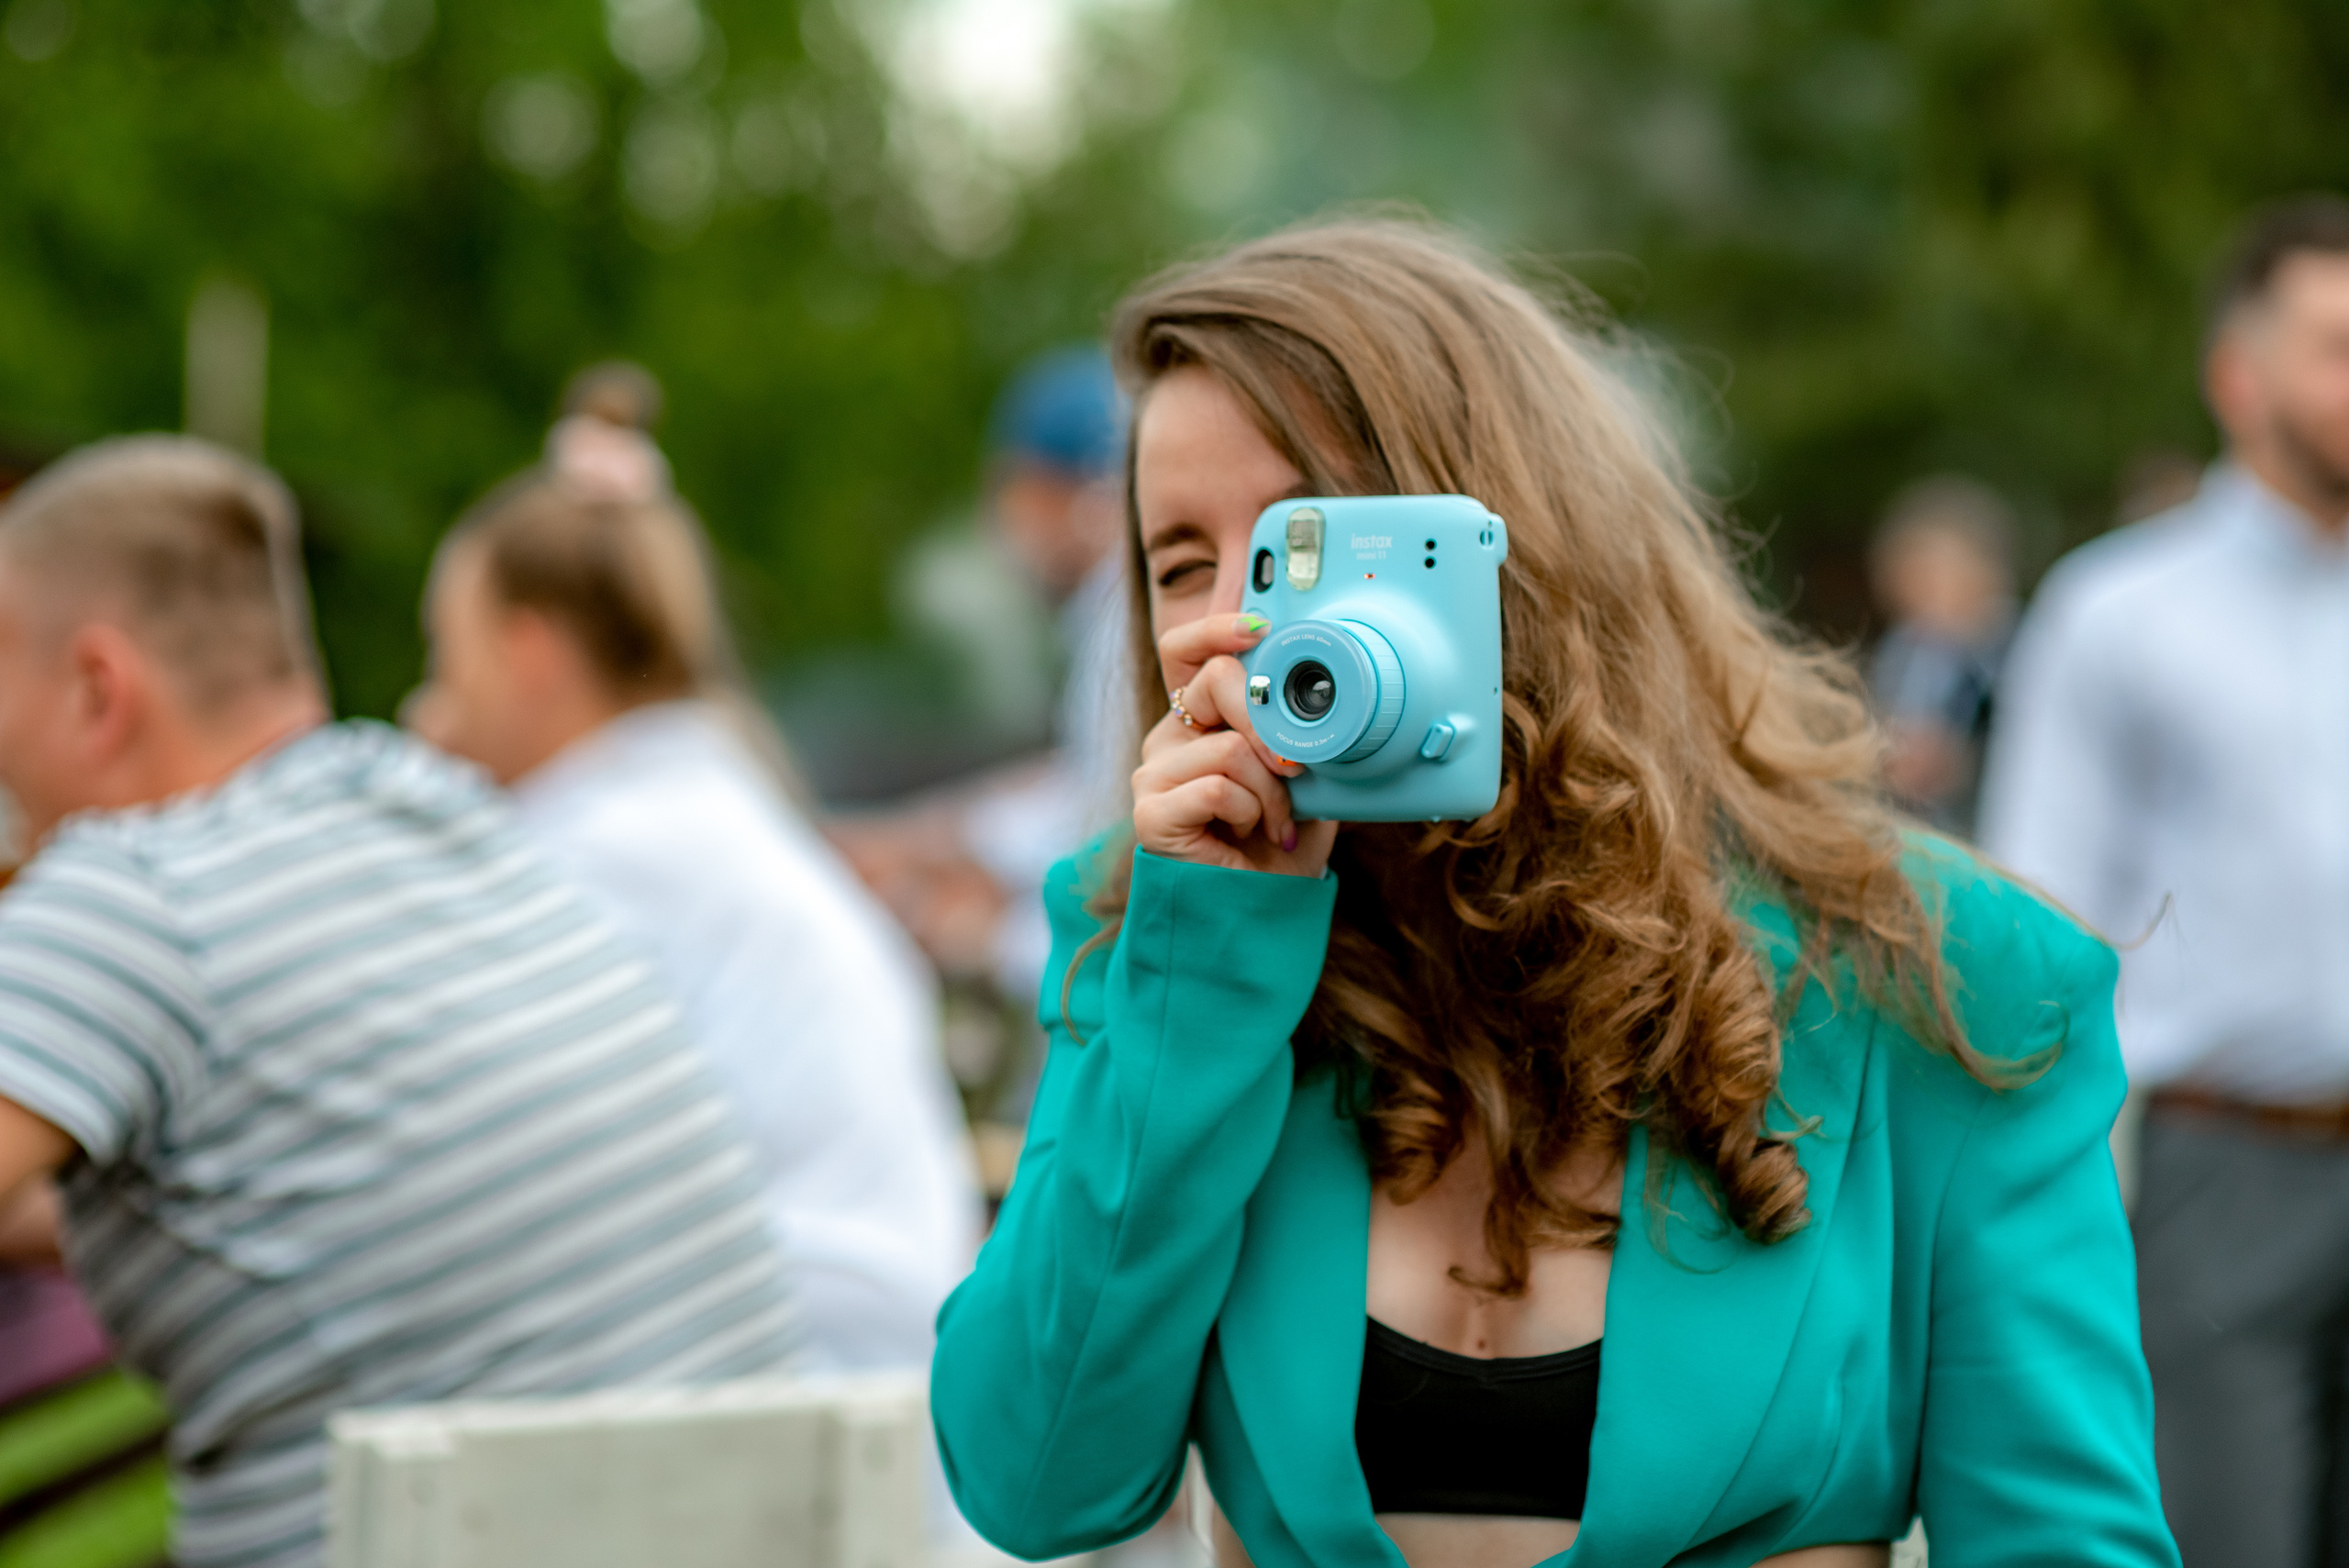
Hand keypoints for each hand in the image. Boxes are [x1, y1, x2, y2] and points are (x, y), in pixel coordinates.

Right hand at [1132, 612, 1337, 877]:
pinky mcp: (1150, 813)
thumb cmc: (1281, 845)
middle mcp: (1168, 739)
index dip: (1216, 630)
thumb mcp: (1303, 775)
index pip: (1185, 651)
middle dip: (1271, 722)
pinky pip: (1216, 787)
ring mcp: (1153, 774)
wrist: (1265, 909)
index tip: (1260, 628)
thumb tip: (1322, 689)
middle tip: (1295, 769)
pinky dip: (1251, 813)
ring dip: (1271, 791)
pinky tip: (1253, 836)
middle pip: (1214, 681)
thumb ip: (1296, 730)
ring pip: (1228, 746)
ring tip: (1275, 823)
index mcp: (1198, 720)